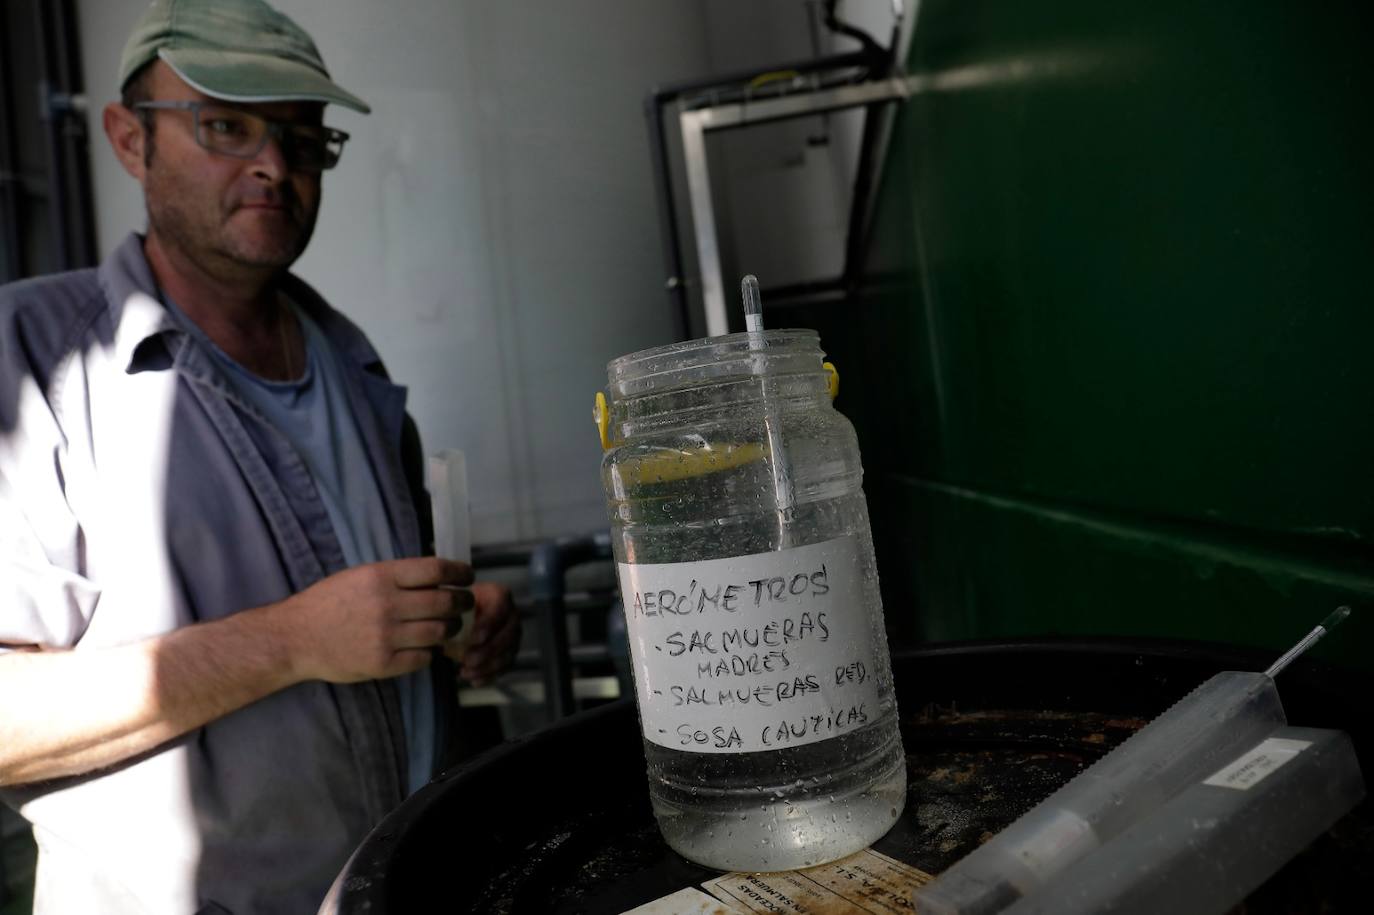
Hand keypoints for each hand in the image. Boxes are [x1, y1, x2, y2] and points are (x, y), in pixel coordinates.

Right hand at [274, 557, 473, 683]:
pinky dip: (430, 652)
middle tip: (464, 603)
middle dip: (462, 602)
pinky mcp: (382, 663)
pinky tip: (425, 646)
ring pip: (439, 632)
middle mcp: (386, 604)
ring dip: (450, 628)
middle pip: (445, 603)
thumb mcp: (360, 575)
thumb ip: (397, 576)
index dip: (460, 573)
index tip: (468, 577)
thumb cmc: (329, 602)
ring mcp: (385, 636)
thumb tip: (438, 574)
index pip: (436, 571)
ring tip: (447, 626)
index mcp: (381, 576)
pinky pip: (424, 658)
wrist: (295, 637)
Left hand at [446, 581, 519, 685]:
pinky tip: (474, 680)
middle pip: (507, 634)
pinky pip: (505, 667)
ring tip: (465, 673)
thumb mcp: (451, 603)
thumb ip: (448, 614)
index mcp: (499, 595)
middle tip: (467, 660)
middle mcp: (512, 614)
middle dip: (488, 650)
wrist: (462, 615)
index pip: (500, 609)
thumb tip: (438, 635)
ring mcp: (514, 635)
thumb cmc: (455, 607)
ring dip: (487, 666)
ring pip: (508, 653)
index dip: (488, 625)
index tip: (473, 639)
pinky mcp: (511, 652)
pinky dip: (490, 676)